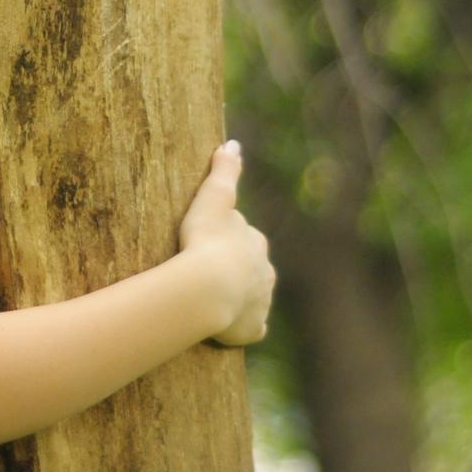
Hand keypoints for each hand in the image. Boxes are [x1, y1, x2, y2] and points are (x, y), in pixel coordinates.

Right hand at [177, 141, 276, 345]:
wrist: (207, 286)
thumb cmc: (205, 240)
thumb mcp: (213, 197)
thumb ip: (225, 171)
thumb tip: (233, 143)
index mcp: (256, 242)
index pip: (246, 237)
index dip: (229, 239)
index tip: (209, 242)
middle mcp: (265, 272)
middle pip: (254, 268)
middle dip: (239, 269)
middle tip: (210, 272)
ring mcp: (260, 302)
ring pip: (254, 297)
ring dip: (240, 297)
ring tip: (215, 300)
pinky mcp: (252, 328)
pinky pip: (250, 328)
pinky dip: (243, 327)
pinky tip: (227, 328)